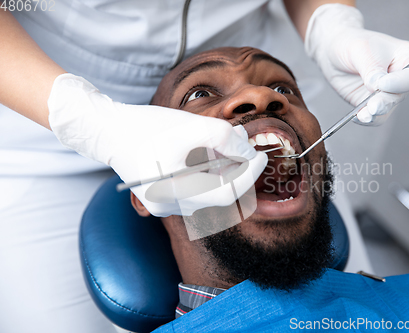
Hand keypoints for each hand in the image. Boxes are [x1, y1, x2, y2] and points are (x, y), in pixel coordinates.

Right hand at [47, 74, 267, 216]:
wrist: (108, 131)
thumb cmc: (146, 126)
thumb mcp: (191, 126)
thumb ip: (225, 138)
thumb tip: (248, 151)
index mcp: (176, 192)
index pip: (229, 193)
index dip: (250, 175)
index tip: (262, 156)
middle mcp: (170, 207)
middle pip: (219, 196)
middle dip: (236, 172)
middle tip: (243, 148)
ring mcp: (163, 206)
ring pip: (207, 195)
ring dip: (222, 174)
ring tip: (223, 149)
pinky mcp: (159, 200)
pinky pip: (192, 193)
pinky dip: (205, 177)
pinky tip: (203, 158)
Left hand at [305, 4, 408, 123]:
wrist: (333, 51)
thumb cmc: (352, 42)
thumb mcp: (361, 49)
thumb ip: (371, 68)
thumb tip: (377, 86)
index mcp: (407, 57)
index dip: (405, 82)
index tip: (383, 83)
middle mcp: (400, 78)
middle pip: (402, 95)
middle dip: (386, 101)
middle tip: (373, 105)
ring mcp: (386, 93)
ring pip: (388, 109)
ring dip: (376, 113)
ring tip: (364, 114)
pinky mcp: (372, 104)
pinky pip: (374, 117)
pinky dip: (366, 119)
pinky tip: (357, 116)